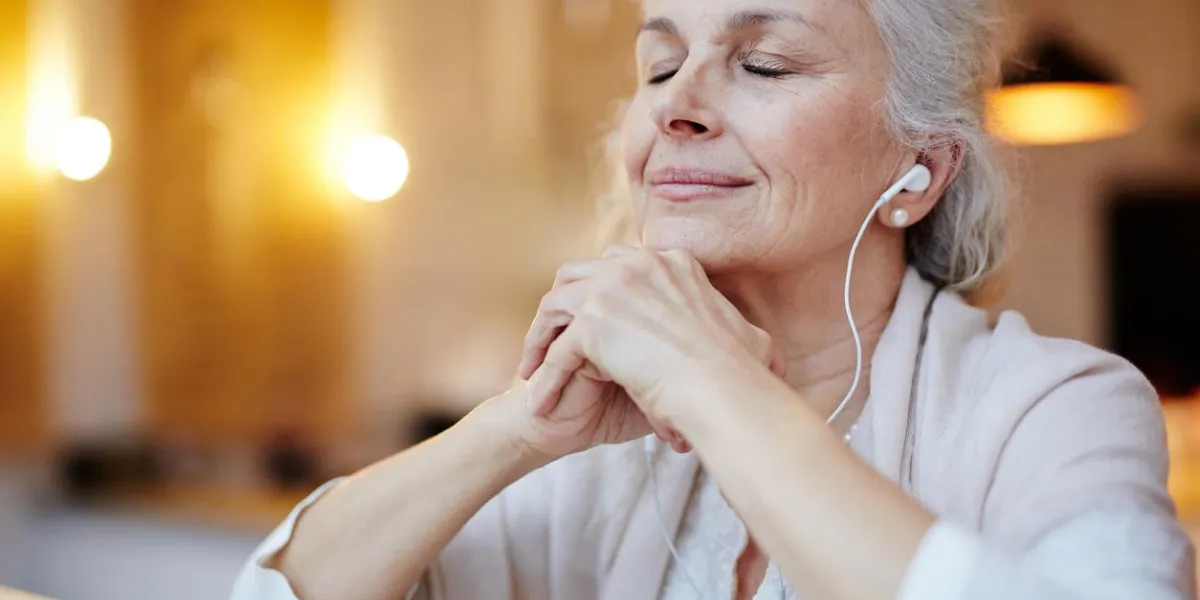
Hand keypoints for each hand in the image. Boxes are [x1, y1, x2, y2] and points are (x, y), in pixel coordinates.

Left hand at [522, 245, 784, 437]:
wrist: (726, 390)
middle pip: (580, 274)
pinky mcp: (594, 321)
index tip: (593, 324)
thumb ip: (736, 331)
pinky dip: (545, 376)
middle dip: (563, 306)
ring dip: (540, 336)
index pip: (621, 265)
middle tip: (553, 341)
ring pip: (556, 303)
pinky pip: (558, 350)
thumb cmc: (741, 375)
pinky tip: (540, 403)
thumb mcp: (750, 338)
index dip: (601, 294)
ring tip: (533, 369)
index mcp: (673, 263)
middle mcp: (640, 263)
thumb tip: (762, 349)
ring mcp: (613, 287)